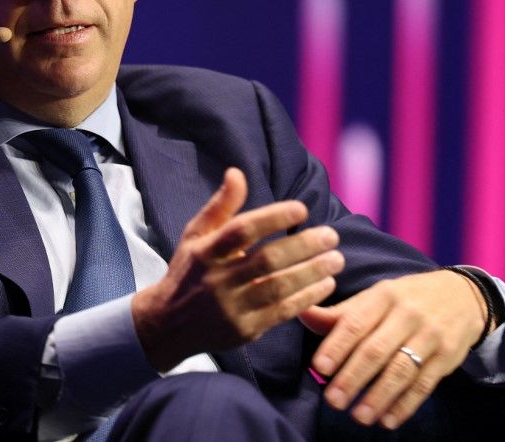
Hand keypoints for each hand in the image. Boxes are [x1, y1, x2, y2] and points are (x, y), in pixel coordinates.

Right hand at [132, 167, 344, 371]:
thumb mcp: (195, 236)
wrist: (168, 326)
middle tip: (331, 236)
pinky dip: (306, 298)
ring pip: (278, 287)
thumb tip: (237, 172)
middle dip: (304, 246)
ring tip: (337, 259)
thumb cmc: (189, 272)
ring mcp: (230, 308)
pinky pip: (281, 312)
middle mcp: (217, 280)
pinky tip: (326, 285)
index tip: (302, 209)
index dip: (273, 217)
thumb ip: (220, 206)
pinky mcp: (243, 331)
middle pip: (266, 260)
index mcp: (205, 252)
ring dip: (312, 272)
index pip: (242, 230)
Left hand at [299, 270, 486, 429]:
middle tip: (333, 400)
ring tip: (359, 417)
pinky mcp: (447, 358)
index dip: (337, 346)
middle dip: (353, 377)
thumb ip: (340, 313)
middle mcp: (408, 314)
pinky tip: (388, 420)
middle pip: (376, 349)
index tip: (319, 368)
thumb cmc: (405, 299)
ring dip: (379, 396)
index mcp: (384, 295)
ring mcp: (431, 336)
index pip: (356, 322)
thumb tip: (301, 313)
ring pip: (401, 370)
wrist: (463, 296)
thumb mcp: (375, 297)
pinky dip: (405, 405)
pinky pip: (424, 385)